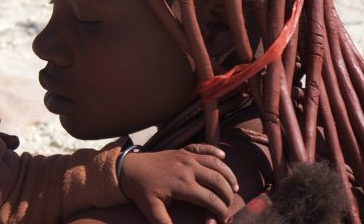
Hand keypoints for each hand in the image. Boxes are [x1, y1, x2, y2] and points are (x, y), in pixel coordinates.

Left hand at [119, 144, 238, 223]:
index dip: (220, 211)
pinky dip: (215, 151)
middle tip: (229, 205)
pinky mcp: (183, 150)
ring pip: (216, 164)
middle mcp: (189, 168)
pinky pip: (204, 148)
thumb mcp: (151, 210)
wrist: (128, 168)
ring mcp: (187, 157)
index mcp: (183, 184)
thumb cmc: (140, 190)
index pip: (210, 199)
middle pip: (218, 181)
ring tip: (235, 187)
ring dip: (228, 175)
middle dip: (228, 195)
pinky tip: (223, 157)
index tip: (222, 219)